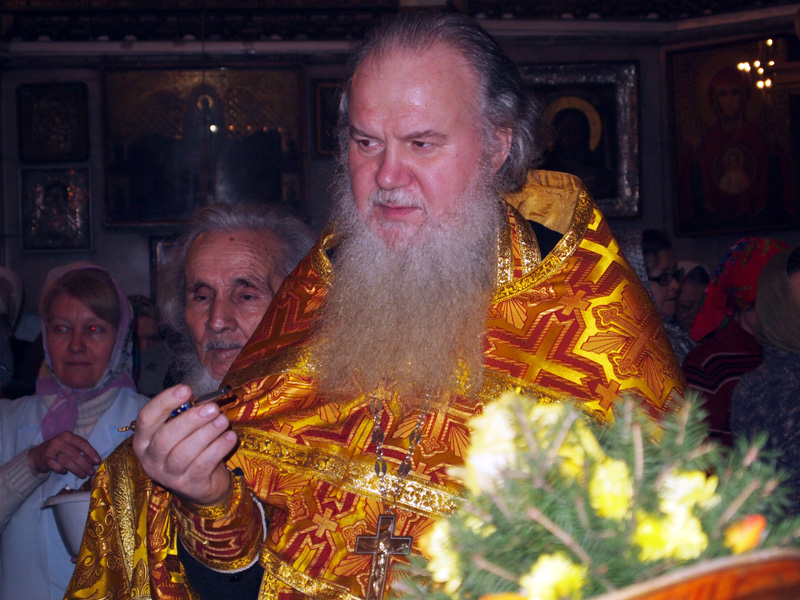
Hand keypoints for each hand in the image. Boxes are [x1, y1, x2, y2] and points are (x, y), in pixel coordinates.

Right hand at [27, 431, 100, 477]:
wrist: (37, 456)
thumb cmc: (58, 452)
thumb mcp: (70, 448)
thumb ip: (81, 452)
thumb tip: (94, 461)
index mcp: (68, 436)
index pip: (82, 443)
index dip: (91, 453)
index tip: (97, 461)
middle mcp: (59, 440)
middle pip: (76, 454)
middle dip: (85, 465)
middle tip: (91, 472)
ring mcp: (51, 449)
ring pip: (67, 461)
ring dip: (77, 469)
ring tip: (83, 474)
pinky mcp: (44, 458)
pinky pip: (55, 465)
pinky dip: (61, 469)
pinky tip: (65, 472)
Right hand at [132, 384, 236, 505]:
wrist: (202, 485)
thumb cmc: (190, 448)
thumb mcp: (183, 430)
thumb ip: (186, 414)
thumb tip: (204, 399)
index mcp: (144, 440)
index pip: (146, 418)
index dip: (164, 402)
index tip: (186, 389)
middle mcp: (151, 459)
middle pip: (165, 438)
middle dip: (190, 420)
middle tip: (212, 408)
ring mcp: (168, 475)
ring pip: (184, 453)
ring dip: (207, 433)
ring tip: (223, 421)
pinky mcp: (189, 486)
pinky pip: (202, 465)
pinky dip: (218, 448)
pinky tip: (230, 437)